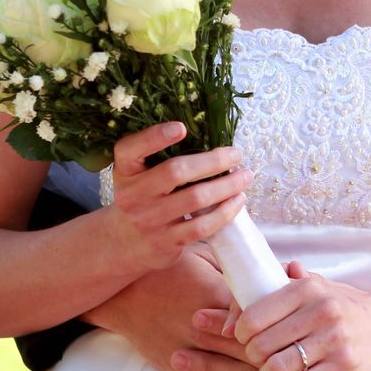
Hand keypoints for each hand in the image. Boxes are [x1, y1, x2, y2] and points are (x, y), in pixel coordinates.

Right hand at [82, 248, 294, 370]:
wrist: (120, 289)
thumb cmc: (165, 267)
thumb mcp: (206, 258)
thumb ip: (240, 272)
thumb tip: (280, 271)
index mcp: (219, 302)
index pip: (266, 324)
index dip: (301, 338)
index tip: (332, 346)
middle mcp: (213, 337)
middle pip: (268, 361)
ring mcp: (200, 360)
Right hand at [108, 122, 251, 270]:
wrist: (126, 243)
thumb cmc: (141, 198)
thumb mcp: (136, 175)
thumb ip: (157, 157)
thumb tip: (208, 135)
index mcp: (125, 171)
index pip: (130, 149)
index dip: (154, 136)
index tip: (181, 127)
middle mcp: (132, 195)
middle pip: (175, 172)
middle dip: (213, 161)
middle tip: (237, 154)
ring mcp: (149, 220)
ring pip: (195, 199)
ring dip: (227, 186)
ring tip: (245, 176)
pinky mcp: (167, 242)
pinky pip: (202, 226)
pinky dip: (225, 212)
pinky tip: (238, 201)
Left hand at [234, 263, 370, 370]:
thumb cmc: (333, 305)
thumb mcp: (305, 287)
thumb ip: (266, 292)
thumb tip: (228, 324)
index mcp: (305, 289)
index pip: (255, 314)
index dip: (240, 331)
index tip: (243, 337)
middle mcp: (321, 311)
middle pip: (263, 344)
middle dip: (253, 356)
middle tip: (257, 358)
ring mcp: (334, 339)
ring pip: (279, 367)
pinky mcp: (343, 365)